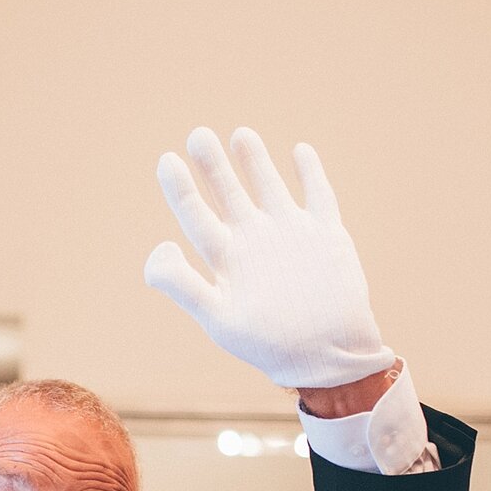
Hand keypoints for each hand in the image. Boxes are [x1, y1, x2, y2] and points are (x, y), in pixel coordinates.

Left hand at [144, 127, 397, 391]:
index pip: (196, 215)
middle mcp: (255, 243)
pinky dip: (310, 172)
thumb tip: (159, 249)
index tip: (166, 159)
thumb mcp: (220, 318)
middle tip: (198, 135)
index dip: (180, 188)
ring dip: (255, 161)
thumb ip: (184, 285)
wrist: (330, 356)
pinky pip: (317, 196)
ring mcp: (290, 236)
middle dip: (213, 165)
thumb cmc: (271, 343)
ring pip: (268, 188)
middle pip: (228, 195)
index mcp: (227, 260)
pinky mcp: (326, 235)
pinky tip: (300, 151)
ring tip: (241, 134)